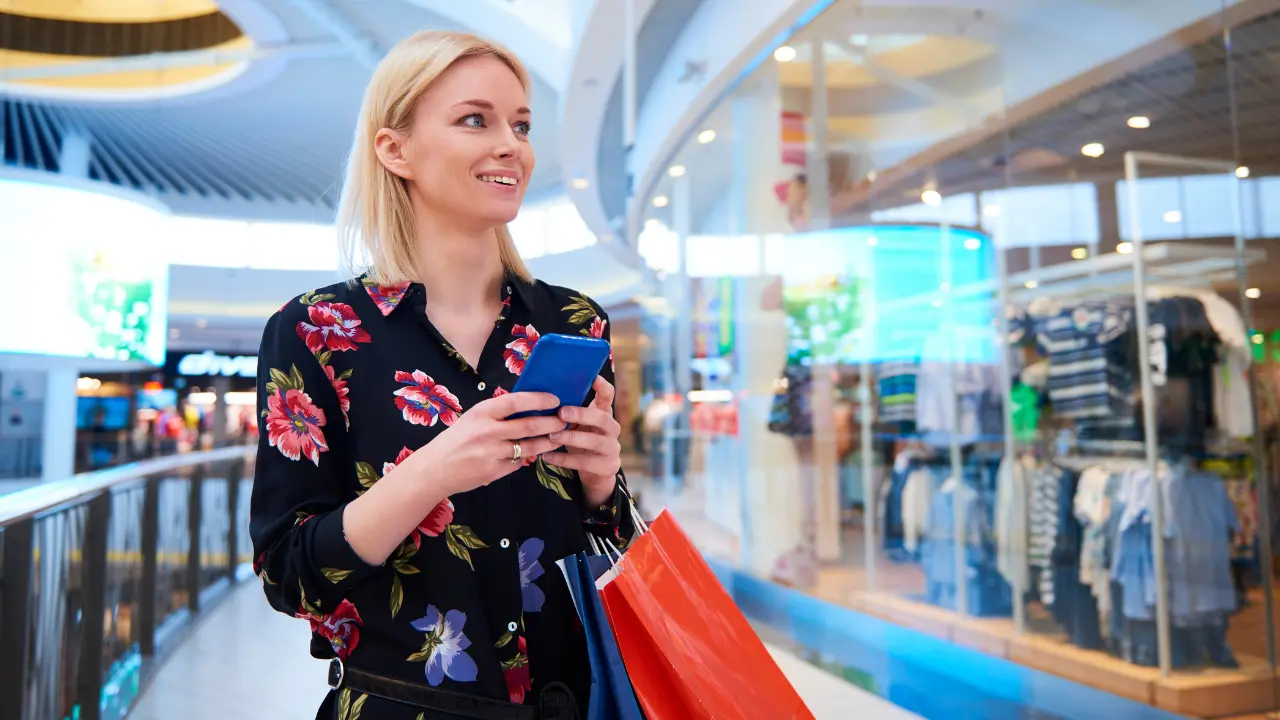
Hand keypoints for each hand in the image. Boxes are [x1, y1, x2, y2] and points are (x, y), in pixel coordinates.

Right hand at [423, 392, 568, 495]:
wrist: (434, 469)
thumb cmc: (455, 440)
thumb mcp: (472, 418)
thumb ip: (496, 413)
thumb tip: (528, 406)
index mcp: (481, 412)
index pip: (516, 401)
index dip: (538, 399)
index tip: (554, 399)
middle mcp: (488, 432)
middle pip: (529, 426)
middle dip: (552, 423)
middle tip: (564, 420)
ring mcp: (492, 453)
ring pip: (529, 447)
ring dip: (548, 442)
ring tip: (558, 437)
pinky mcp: (495, 472)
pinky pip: (518, 463)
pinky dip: (527, 457)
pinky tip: (534, 452)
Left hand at [543, 376, 621, 505]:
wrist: (595, 472)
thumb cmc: (581, 440)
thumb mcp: (578, 425)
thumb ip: (569, 413)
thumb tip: (544, 396)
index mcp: (604, 413)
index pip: (608, 396)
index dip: (602, 387)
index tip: (593, 378)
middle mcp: (612, 429)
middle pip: (601, 418)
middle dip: (581, 414)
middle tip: (561, 413)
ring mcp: (612, 448)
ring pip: (593, 441)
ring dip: (571, 438)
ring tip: (551, 436)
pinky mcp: (607, 466)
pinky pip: (584, 462)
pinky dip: (564, 459)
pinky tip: (547, 456)